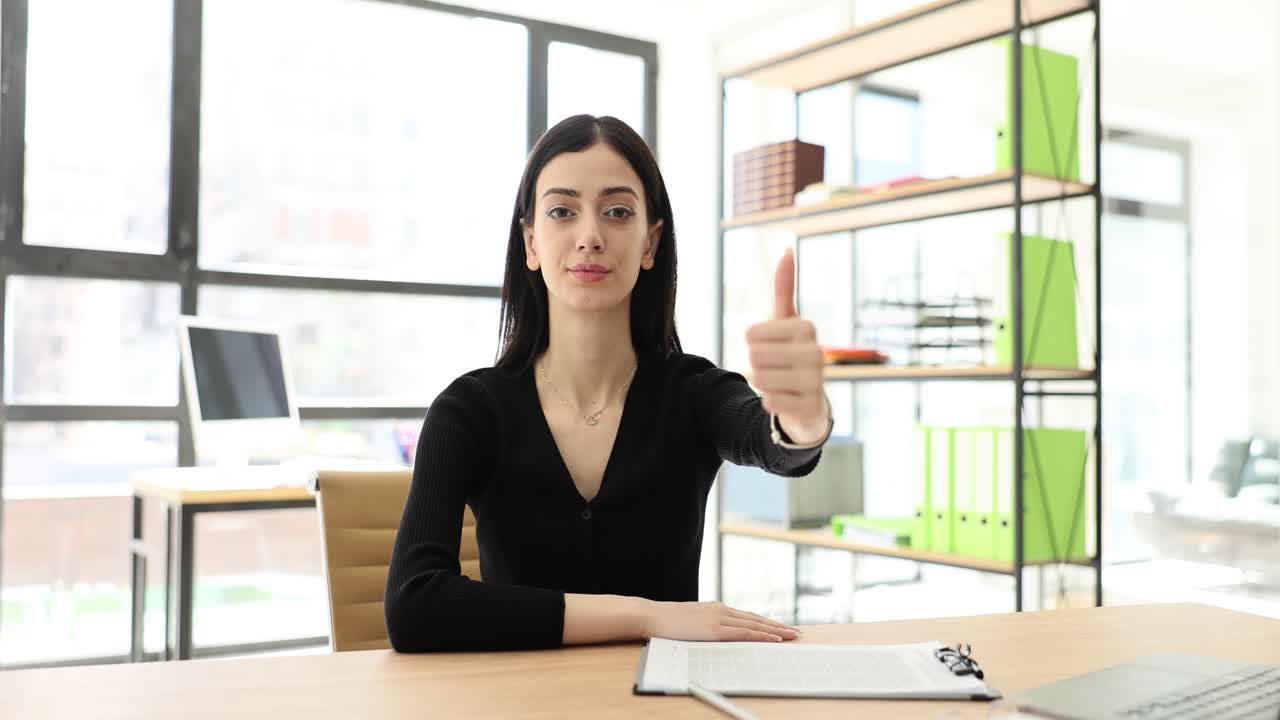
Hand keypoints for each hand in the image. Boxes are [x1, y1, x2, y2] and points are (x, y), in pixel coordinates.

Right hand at [644, 600, 800, 641]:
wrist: (653, 616)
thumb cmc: (668, 621)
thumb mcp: (692, 622)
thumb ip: (706, 625)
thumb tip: (715, 635)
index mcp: (716, 609)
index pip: (748, 616)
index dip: (766, 622)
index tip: (780, 627)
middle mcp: (722, 610)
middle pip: (757, 618)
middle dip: (778, 626)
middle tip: (796, 631)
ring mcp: (719, 618)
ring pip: (755, 624)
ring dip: (776, 630)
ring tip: (792, 635)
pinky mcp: (715, 629)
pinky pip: (744, 633)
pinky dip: (761, 635)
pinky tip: (774, 638)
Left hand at [746, 247, 828, 444]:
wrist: (809, 401)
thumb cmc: (792, 354)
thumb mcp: (787, 321)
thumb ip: (784, 288)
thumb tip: (786, 249)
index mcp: (806, 327)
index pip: (751, 334)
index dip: (752, 343)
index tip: (771, 346)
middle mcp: (817, 352)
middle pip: (754, 356)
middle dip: (756, 364)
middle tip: (775, 367)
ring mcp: (816, 382)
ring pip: (760, 379)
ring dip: (762, 383)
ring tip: (779, 382)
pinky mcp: (810, 408)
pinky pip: (770, 402)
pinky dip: (770, 402)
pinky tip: (786, 399)